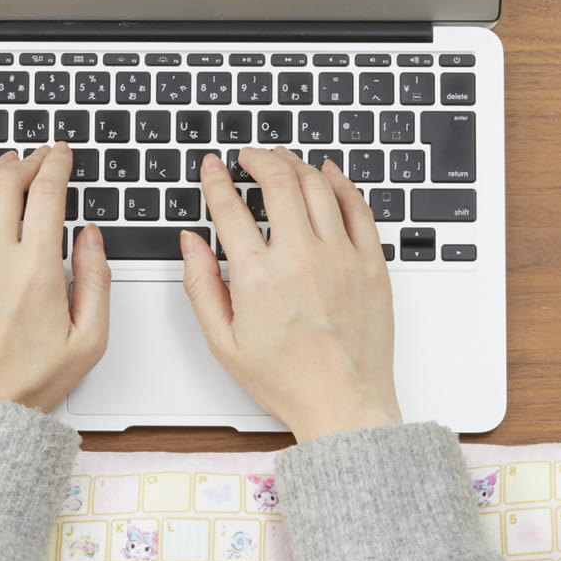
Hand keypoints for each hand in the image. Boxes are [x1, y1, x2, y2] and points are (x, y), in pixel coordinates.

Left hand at [0, 145, 110, 410]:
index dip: (56, 164)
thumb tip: (91, 235)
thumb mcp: (90, 338)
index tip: (61, 155)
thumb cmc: (30, 381)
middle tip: (38, 157)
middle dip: (27, 160)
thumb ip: (98, 280)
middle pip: (6, 182)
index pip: (47, 193)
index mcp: (36, 271)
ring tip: (5, 165)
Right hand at [180, 147, 401, 441]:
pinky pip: (357, 207)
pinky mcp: (370, 263)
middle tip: (250, 156)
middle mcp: (300, 258)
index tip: (213, 166)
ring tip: (283, 159)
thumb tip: (191, 243)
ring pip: (318, 186)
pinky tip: (329, 174)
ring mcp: (340, 256)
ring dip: (296, 164)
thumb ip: (201, 285)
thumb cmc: (287, 379)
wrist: (343, 404)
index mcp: (257, 277)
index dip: (216, 179)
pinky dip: (341, 183)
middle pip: (279, 181)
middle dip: (259, 158)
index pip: (230, 207)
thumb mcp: (224, 341)